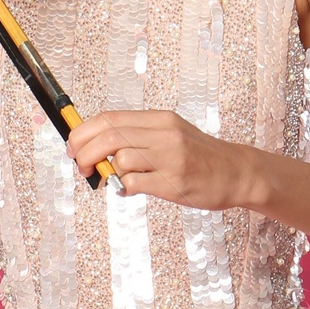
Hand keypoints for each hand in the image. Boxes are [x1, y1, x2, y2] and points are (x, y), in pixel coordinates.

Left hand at [63, 109, 251, 210]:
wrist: (237, 172)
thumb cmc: (199, 156)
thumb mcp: (170, 134)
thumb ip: (137, 137)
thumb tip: (97, 145)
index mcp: (160, 120)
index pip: (110, 118)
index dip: (83, 132)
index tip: (72, 146)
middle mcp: (164, 134)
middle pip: (110, 136)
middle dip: (85, 152)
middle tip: (80, 167)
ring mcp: (170, 158)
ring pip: (120, 159)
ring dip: (107, 172)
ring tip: (111, 179)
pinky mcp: (173, 182)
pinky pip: (134, 183)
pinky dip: (123, 187)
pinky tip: (130, 189)